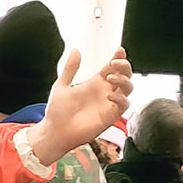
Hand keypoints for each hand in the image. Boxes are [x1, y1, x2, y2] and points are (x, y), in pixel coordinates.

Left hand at [26, 48, 133, 166]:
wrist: (54, 132)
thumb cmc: (57, 112)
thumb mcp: (62, 86)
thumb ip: (70, 68)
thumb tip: (75, 50)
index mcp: (95, 83)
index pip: (113, 67)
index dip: (119, 58)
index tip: (119, 50)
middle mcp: (105, 91)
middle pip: (125, 75)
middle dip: (124, 66)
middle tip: (115, 63)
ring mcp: (109, 104)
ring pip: (128, 88)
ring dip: (124, 80)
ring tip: (110, 77)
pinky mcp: (110, 117)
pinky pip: (124, 105)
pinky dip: (121, 98)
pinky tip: (109, 95)